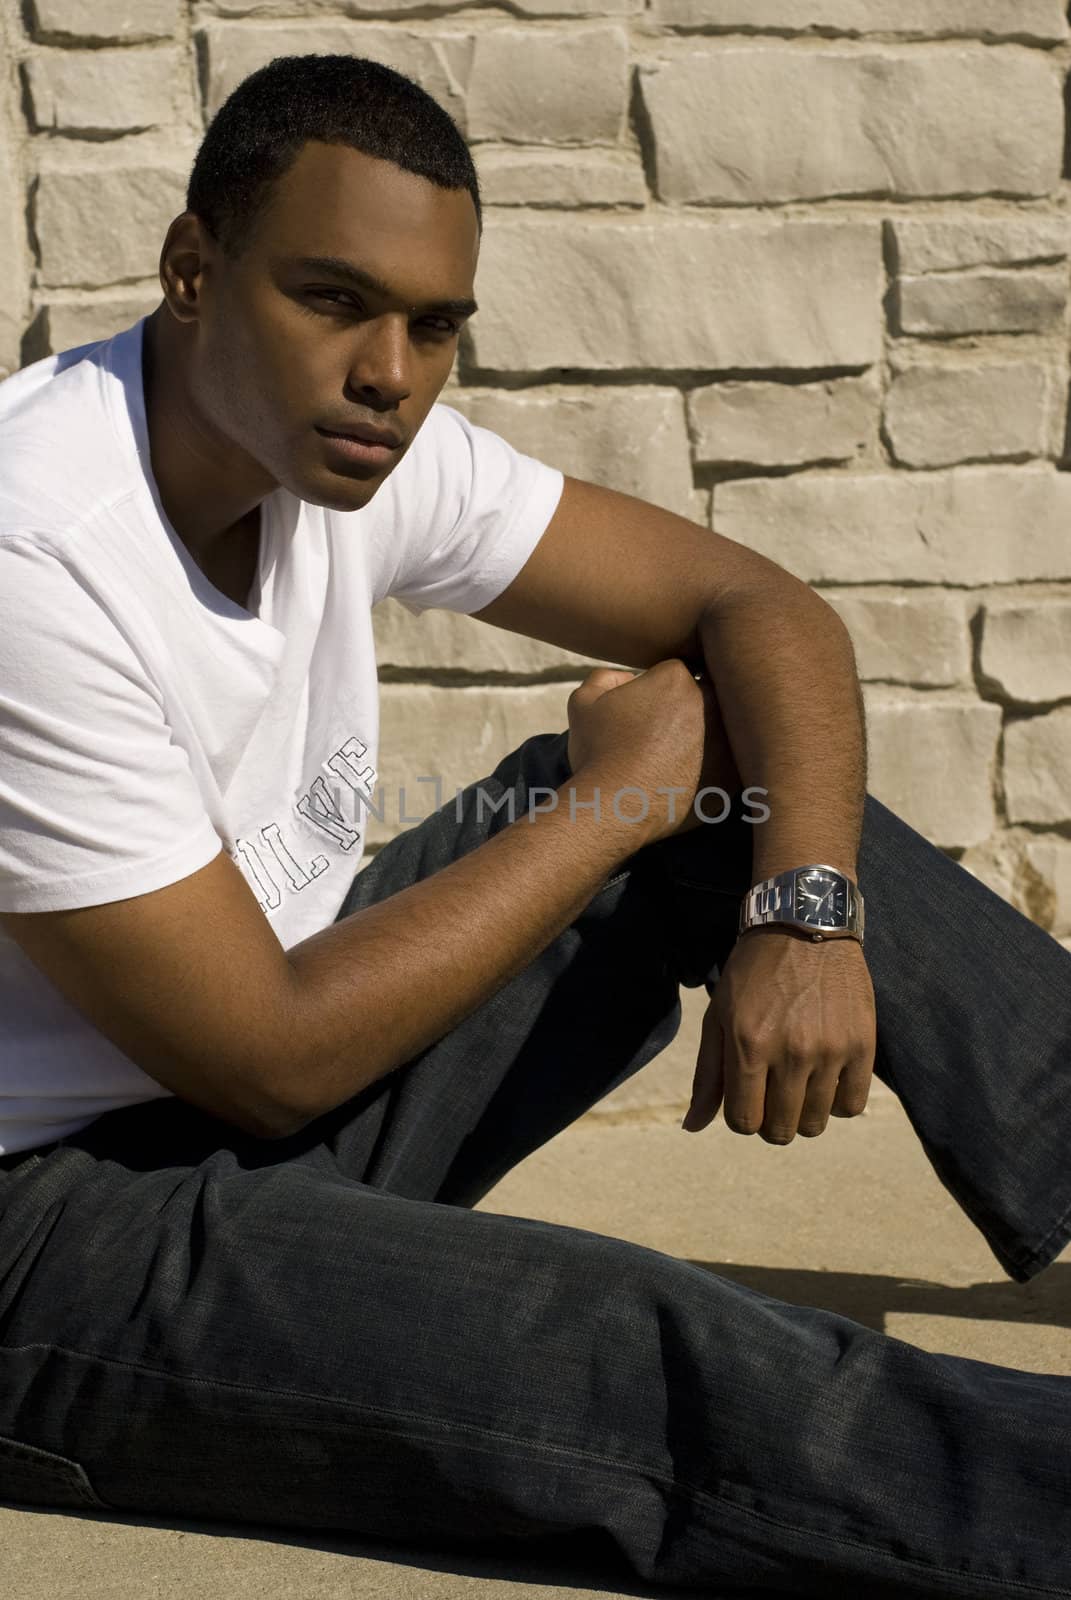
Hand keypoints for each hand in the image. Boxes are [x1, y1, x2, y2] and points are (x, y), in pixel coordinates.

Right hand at [565, 661, 738, 844]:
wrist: (614, 806)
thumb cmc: (597, 752)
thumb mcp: (583, 702)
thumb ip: (606, 677)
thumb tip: (627, 678)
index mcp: (677, 679)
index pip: (676, 673)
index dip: (659, 689)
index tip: (647, 709)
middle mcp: (710, 703)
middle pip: (707, 696)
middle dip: (692, 709)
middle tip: (666, 733)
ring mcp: (727, 740)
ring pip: (725, 730)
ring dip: (710, 738)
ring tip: (682, 758)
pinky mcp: (734, 776)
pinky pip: (733, 767)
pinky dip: (719, 772)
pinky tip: (695, 780)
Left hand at [682, 929, 875, 1141]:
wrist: (806, 924)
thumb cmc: (754, 971)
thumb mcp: (720, 1016)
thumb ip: (708, 1075)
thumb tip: (692, 1127)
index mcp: (749, 1044)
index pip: (744, 1122)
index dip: (742, 1117)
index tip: (748, 1098)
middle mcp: (791, 1052)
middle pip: (780, 1131)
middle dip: (771, 1121)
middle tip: (772, 1093)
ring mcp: (831, 1050)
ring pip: (815, 1123)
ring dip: (803, 1112)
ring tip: (799, 1082)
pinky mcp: (863, 1044)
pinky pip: (852, 1105)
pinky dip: (838, 1102)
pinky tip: (826, 1078)